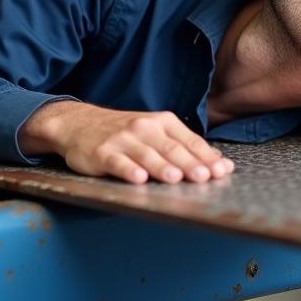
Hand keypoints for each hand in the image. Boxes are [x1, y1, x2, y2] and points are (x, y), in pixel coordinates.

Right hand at [20, 101, 234, 184]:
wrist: (79, 123)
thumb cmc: (124, 132)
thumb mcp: (155, 131)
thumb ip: (184, 147)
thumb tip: (219, 164)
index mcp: (162, 122)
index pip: (189, 140)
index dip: (206, 157)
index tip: (221, 171)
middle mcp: (144, 128)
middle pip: (171, 148)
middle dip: (189, 163)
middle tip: (204, 177)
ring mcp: (122, 139)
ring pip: (146, 154)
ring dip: (161, 166)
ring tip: (175, 178)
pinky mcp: (102, 152)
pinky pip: (117, 162)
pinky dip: (128, 170)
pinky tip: (138, 178)